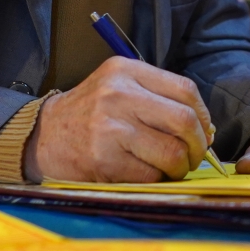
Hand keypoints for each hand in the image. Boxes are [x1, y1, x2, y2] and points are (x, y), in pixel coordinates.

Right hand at [26, 58, 214, 182]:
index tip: (202, 131)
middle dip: (197, 145)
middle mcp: (118, 94)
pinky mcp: (104, 160)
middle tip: (193, 156)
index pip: (185, 90)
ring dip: (180, 167)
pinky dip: (157, 179)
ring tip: (171, 168)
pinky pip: (150, 175)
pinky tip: (147, 174)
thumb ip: (158, 97)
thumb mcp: (118, 86)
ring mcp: (110, 128)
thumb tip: (205, 128)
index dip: (203, 115)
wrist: (44, 135)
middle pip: (183, 121)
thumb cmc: (91, 113)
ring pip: (171, 152)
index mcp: (126, 71)